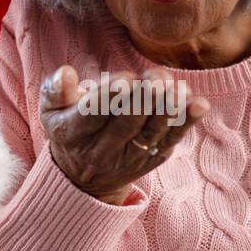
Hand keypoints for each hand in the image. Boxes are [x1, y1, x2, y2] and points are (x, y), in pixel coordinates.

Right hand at [38, 65, 209, 204]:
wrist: (84, 177)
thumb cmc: (69, 128)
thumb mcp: (51, 110)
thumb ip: (56, 90)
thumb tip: (66, 73)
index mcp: (74, 134)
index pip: (93, 115)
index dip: (111, 97)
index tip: (125, 79)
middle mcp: (102, 150)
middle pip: (127, 124)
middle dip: (144, 99)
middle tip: (157, 78)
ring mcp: (130, 157)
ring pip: (152, 132)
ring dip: (168, 108)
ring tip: (176, 87)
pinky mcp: (151, 159)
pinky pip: (171, 140)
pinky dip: (187, 122)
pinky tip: (199, 104)